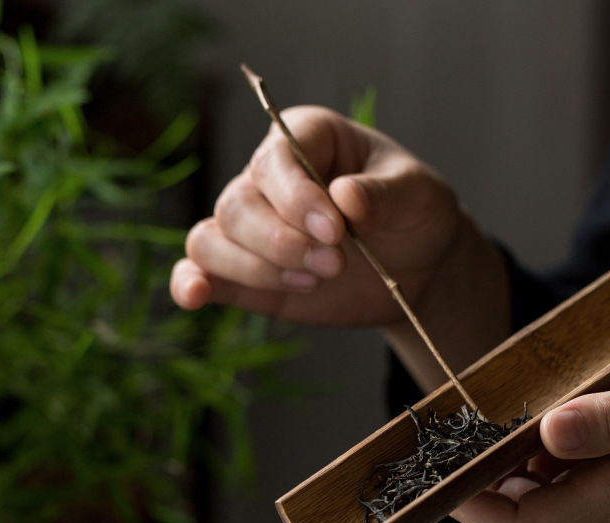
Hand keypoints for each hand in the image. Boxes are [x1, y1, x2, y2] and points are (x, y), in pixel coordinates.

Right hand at [170, 107, 509, 378]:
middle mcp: (268, 178)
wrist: (414, 269)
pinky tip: (197, 297)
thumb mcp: (419, 196)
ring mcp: (251, 227)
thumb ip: (385, 194)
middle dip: (282, 243)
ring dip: (259, 270)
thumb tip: (346, 197)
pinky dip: (191, 283)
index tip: (336, 231)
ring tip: (312, 282)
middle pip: (237, 205)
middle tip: (335, 264)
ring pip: (213, 240)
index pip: (275, 160)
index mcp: (307, 137)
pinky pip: (198, 269)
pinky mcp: (243, 273)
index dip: (297, 198)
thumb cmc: (415, 216)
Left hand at [451, 362, 609, 522]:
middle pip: (520, 513)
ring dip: (510, 463)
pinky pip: (562, 483)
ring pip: (539, 496)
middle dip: (483, 478)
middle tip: (459, 430)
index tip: (438, 473)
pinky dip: (540, 456)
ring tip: (496, 417)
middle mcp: (606, 519)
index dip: (472, 508)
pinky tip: (542, 420)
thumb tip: (549, 431)